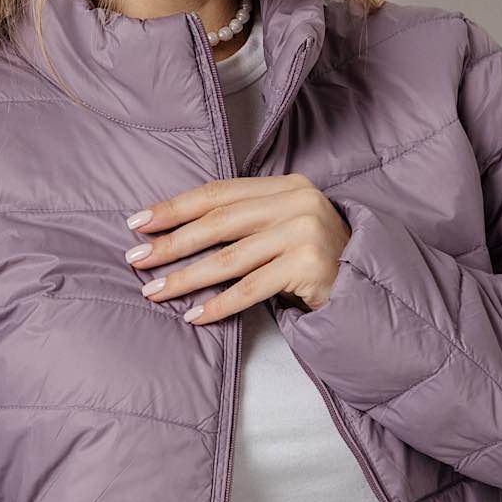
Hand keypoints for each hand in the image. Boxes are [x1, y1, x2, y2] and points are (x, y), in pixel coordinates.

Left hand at [123, 173, 350, 324]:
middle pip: (218, 224)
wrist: (365, 287)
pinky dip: (219, 304)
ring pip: (229, 259)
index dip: (174, 207)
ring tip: (154, 292)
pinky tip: (194, 315)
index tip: (137, 223)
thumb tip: (174, 232)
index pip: (218, 193)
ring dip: (185, 278)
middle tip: (135, 259)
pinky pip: (251, 289)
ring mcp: (304, 233)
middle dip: (171, 243)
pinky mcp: (308, 267)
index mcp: (285, 186)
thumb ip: (244, 220)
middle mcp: (297, 203)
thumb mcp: (282, 227)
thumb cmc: (314, 259)